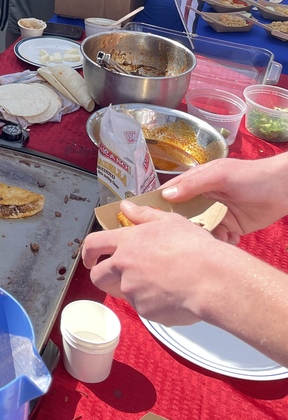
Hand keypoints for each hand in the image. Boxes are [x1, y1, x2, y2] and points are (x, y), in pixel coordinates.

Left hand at [82, 204, 216, 324]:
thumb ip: (143, 214)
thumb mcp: (169, 221)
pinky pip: (144, 308)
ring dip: (132, 289)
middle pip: (98, 276)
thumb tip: (125, 207)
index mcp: (126, 242)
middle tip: (118, 275)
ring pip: (123, 293)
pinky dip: (154, 303)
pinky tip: (173, 294)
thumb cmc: (193, 247)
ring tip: (157, 282)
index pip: (92, 244)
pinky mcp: (146, 312)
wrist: (210, 279)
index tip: (89, 258)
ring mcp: (133, 291)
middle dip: (103, 276)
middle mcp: (124, 267)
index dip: (86, 252)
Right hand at [159, 156, 287, 243]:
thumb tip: (165, 196)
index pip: (170, 194)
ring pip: (200, 232)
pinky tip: (230, 241)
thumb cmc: (249, 176)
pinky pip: (219, 241)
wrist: (282, 189)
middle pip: (183, 217)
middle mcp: (203, 200)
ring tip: (212, 242)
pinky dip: (222, 244)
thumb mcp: (219, 175)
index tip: (144, 220)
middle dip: (181, 229)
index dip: (157, 205)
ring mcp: (216, 215)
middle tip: (182, 239)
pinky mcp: (231, 228)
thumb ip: (193, 184)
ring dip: (204, 239)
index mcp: (195, 183)